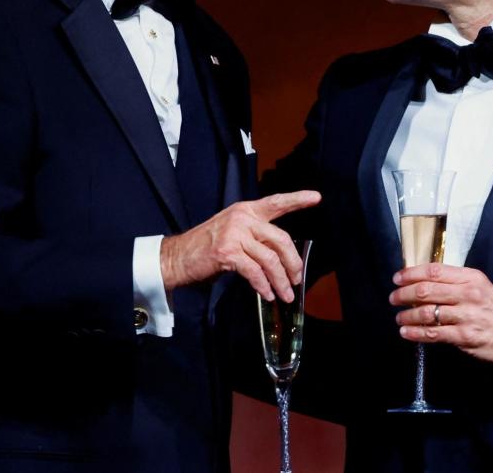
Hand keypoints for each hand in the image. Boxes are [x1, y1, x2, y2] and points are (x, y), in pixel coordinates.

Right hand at [160, 190, 320, 301]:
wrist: (177, 257)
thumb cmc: (205, 248)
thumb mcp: (233, 232)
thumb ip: (255, 236)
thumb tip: (281, 258)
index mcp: (246, 210)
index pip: (276, 202)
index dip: (297, 199)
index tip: (316, 197)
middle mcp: (242, 218)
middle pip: (280, 239)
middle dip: (293, 263)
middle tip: (297, 279)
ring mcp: (234, 234)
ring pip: (270, 259)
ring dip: (280, 281)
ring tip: (285, 295)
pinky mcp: (227, 252)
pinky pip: (255, 272)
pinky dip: (263, 286)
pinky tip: (266, 294)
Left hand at [389, 263, 492, 368]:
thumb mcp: (480, 287)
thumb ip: (455, 282)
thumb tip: (422, 281)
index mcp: (471, 278)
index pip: (434, 271)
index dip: (411, 273)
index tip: (398, 278)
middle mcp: (468, 294)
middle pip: (426, 290)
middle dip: (404, 294)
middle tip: (394, 298)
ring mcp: (467, 316)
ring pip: (427, 312)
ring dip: (407, 315)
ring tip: (399, 318)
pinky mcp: (465, 337)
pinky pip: (433, 333)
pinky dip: (415, 333)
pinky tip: (406, 332)